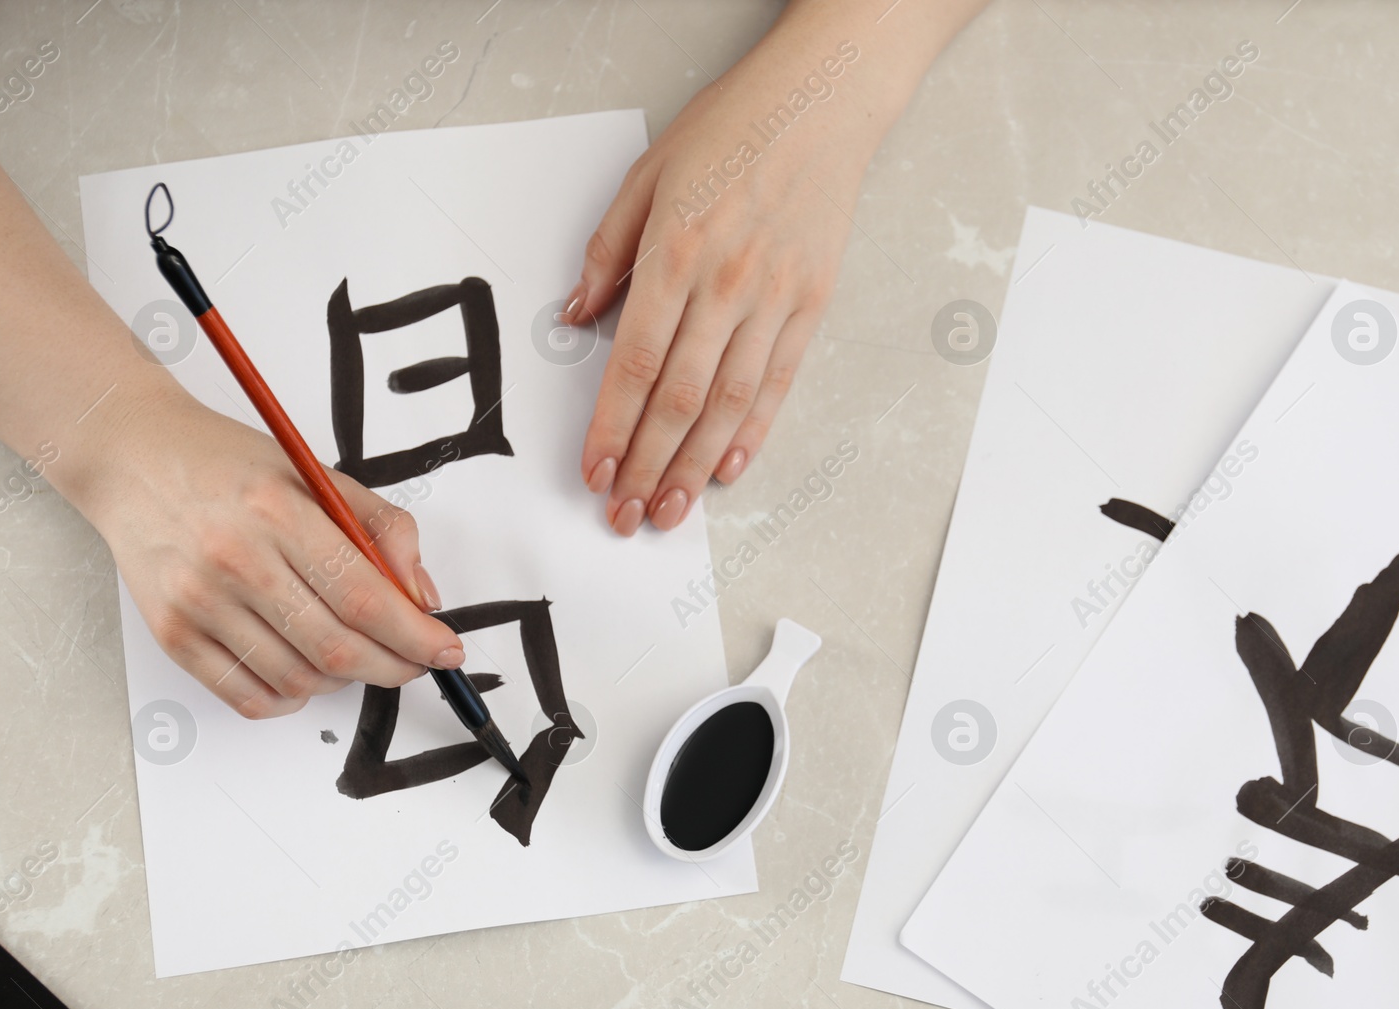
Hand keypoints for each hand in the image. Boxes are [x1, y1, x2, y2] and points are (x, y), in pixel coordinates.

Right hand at [84, 399, 463, 718]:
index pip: (366, 597)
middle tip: (415, 662)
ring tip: (356, 654)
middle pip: (338, 647)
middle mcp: (235, 560)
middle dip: (395, 666)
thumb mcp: (318, 475)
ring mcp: (199, 601)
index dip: (416, 635)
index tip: (446, 649)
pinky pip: (247, 696)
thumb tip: (421, 596)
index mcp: (279, 513)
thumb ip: (382, 529)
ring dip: (345, 680)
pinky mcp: (172, 633)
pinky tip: (307, 672)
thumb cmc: (231, 466)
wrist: (134, 459)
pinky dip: (292, 697)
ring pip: (299, 679)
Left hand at [563, 46, 876, 535]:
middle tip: (624, 515)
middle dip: (645, 465)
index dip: (610, 428)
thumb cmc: (730, 129)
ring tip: (669, 510)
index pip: (634, 365)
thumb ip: (608, 253)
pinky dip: (752, 432)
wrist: (821, 104)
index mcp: (674, 254)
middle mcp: (725, 285)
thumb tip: (577, 315)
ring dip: (693, 466)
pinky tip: (727, 469)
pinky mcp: (811, 305)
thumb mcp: (646, 176)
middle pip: (677, 400)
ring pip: (728, 404)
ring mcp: (774, 300)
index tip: (592, 471)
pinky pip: (777, 383)